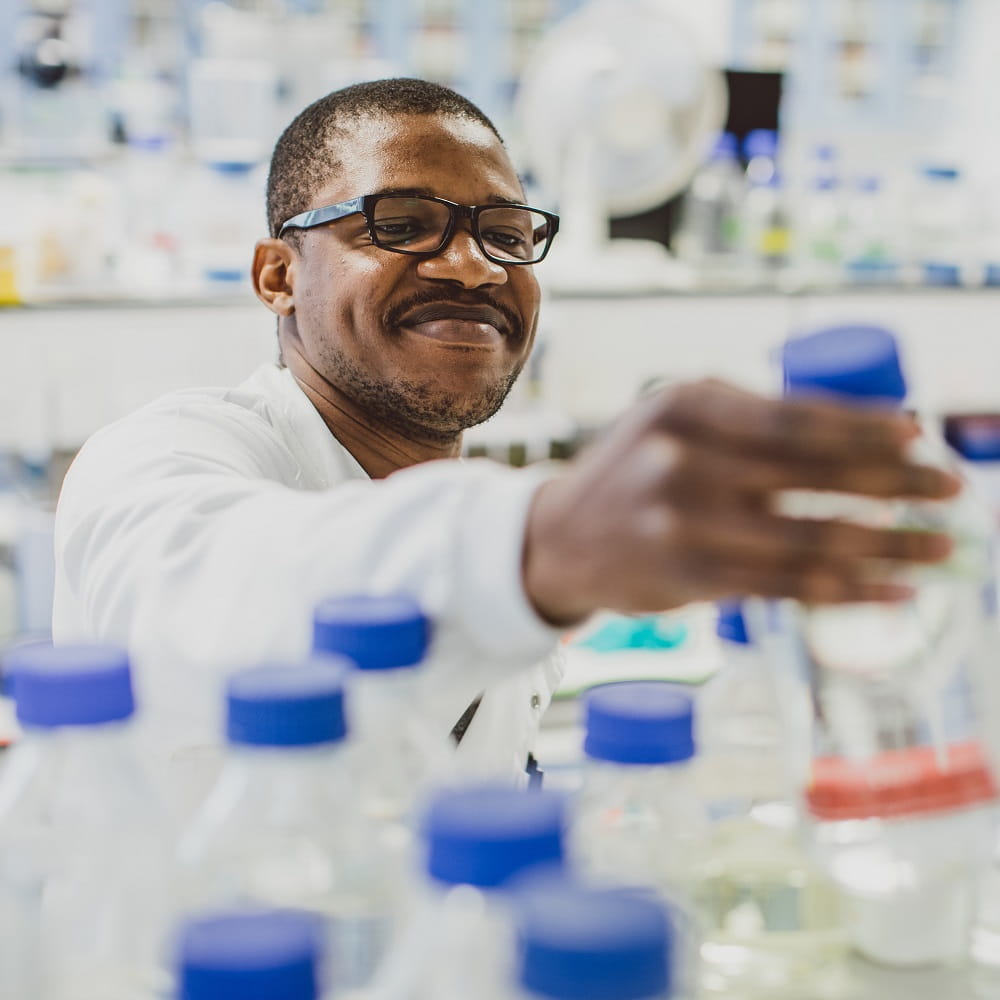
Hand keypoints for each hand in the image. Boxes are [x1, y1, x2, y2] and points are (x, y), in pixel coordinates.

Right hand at [522, 379, 959, 624]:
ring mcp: (680, 520)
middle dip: (895, 484)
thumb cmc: (634, 473)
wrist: (557, 537)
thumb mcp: (676, 422)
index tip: (921, 438)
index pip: (795, 416)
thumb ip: (750, 423)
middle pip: (811, 473)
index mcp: (687, 403)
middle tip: (954, 491)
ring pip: (806, 537)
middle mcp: (682, 456)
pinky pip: (782, 585)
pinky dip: (845, 591)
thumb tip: (865, 440)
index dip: (866, 429)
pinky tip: (891, 591)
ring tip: (941, 552)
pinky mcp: (685, 576)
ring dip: (885, 547)